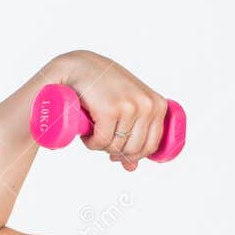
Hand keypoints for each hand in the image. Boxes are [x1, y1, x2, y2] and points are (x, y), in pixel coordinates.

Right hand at [43, 50, 170, 171]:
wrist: (77, 66)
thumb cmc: (102, 87)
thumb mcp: (124, 109)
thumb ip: (133, 136)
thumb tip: (132, 168)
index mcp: (157, 105)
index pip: (151, 145)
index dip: (132, 154)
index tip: (116, 151)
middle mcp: (147, 105)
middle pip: (134, 150)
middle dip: (114, 150)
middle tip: (100, 137)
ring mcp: (130, 106)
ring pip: (117, 147)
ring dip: (101, 146)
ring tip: (93, 130)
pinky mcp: (110, 109)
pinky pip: (102, 142)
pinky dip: (91, 143)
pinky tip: (87, 133)